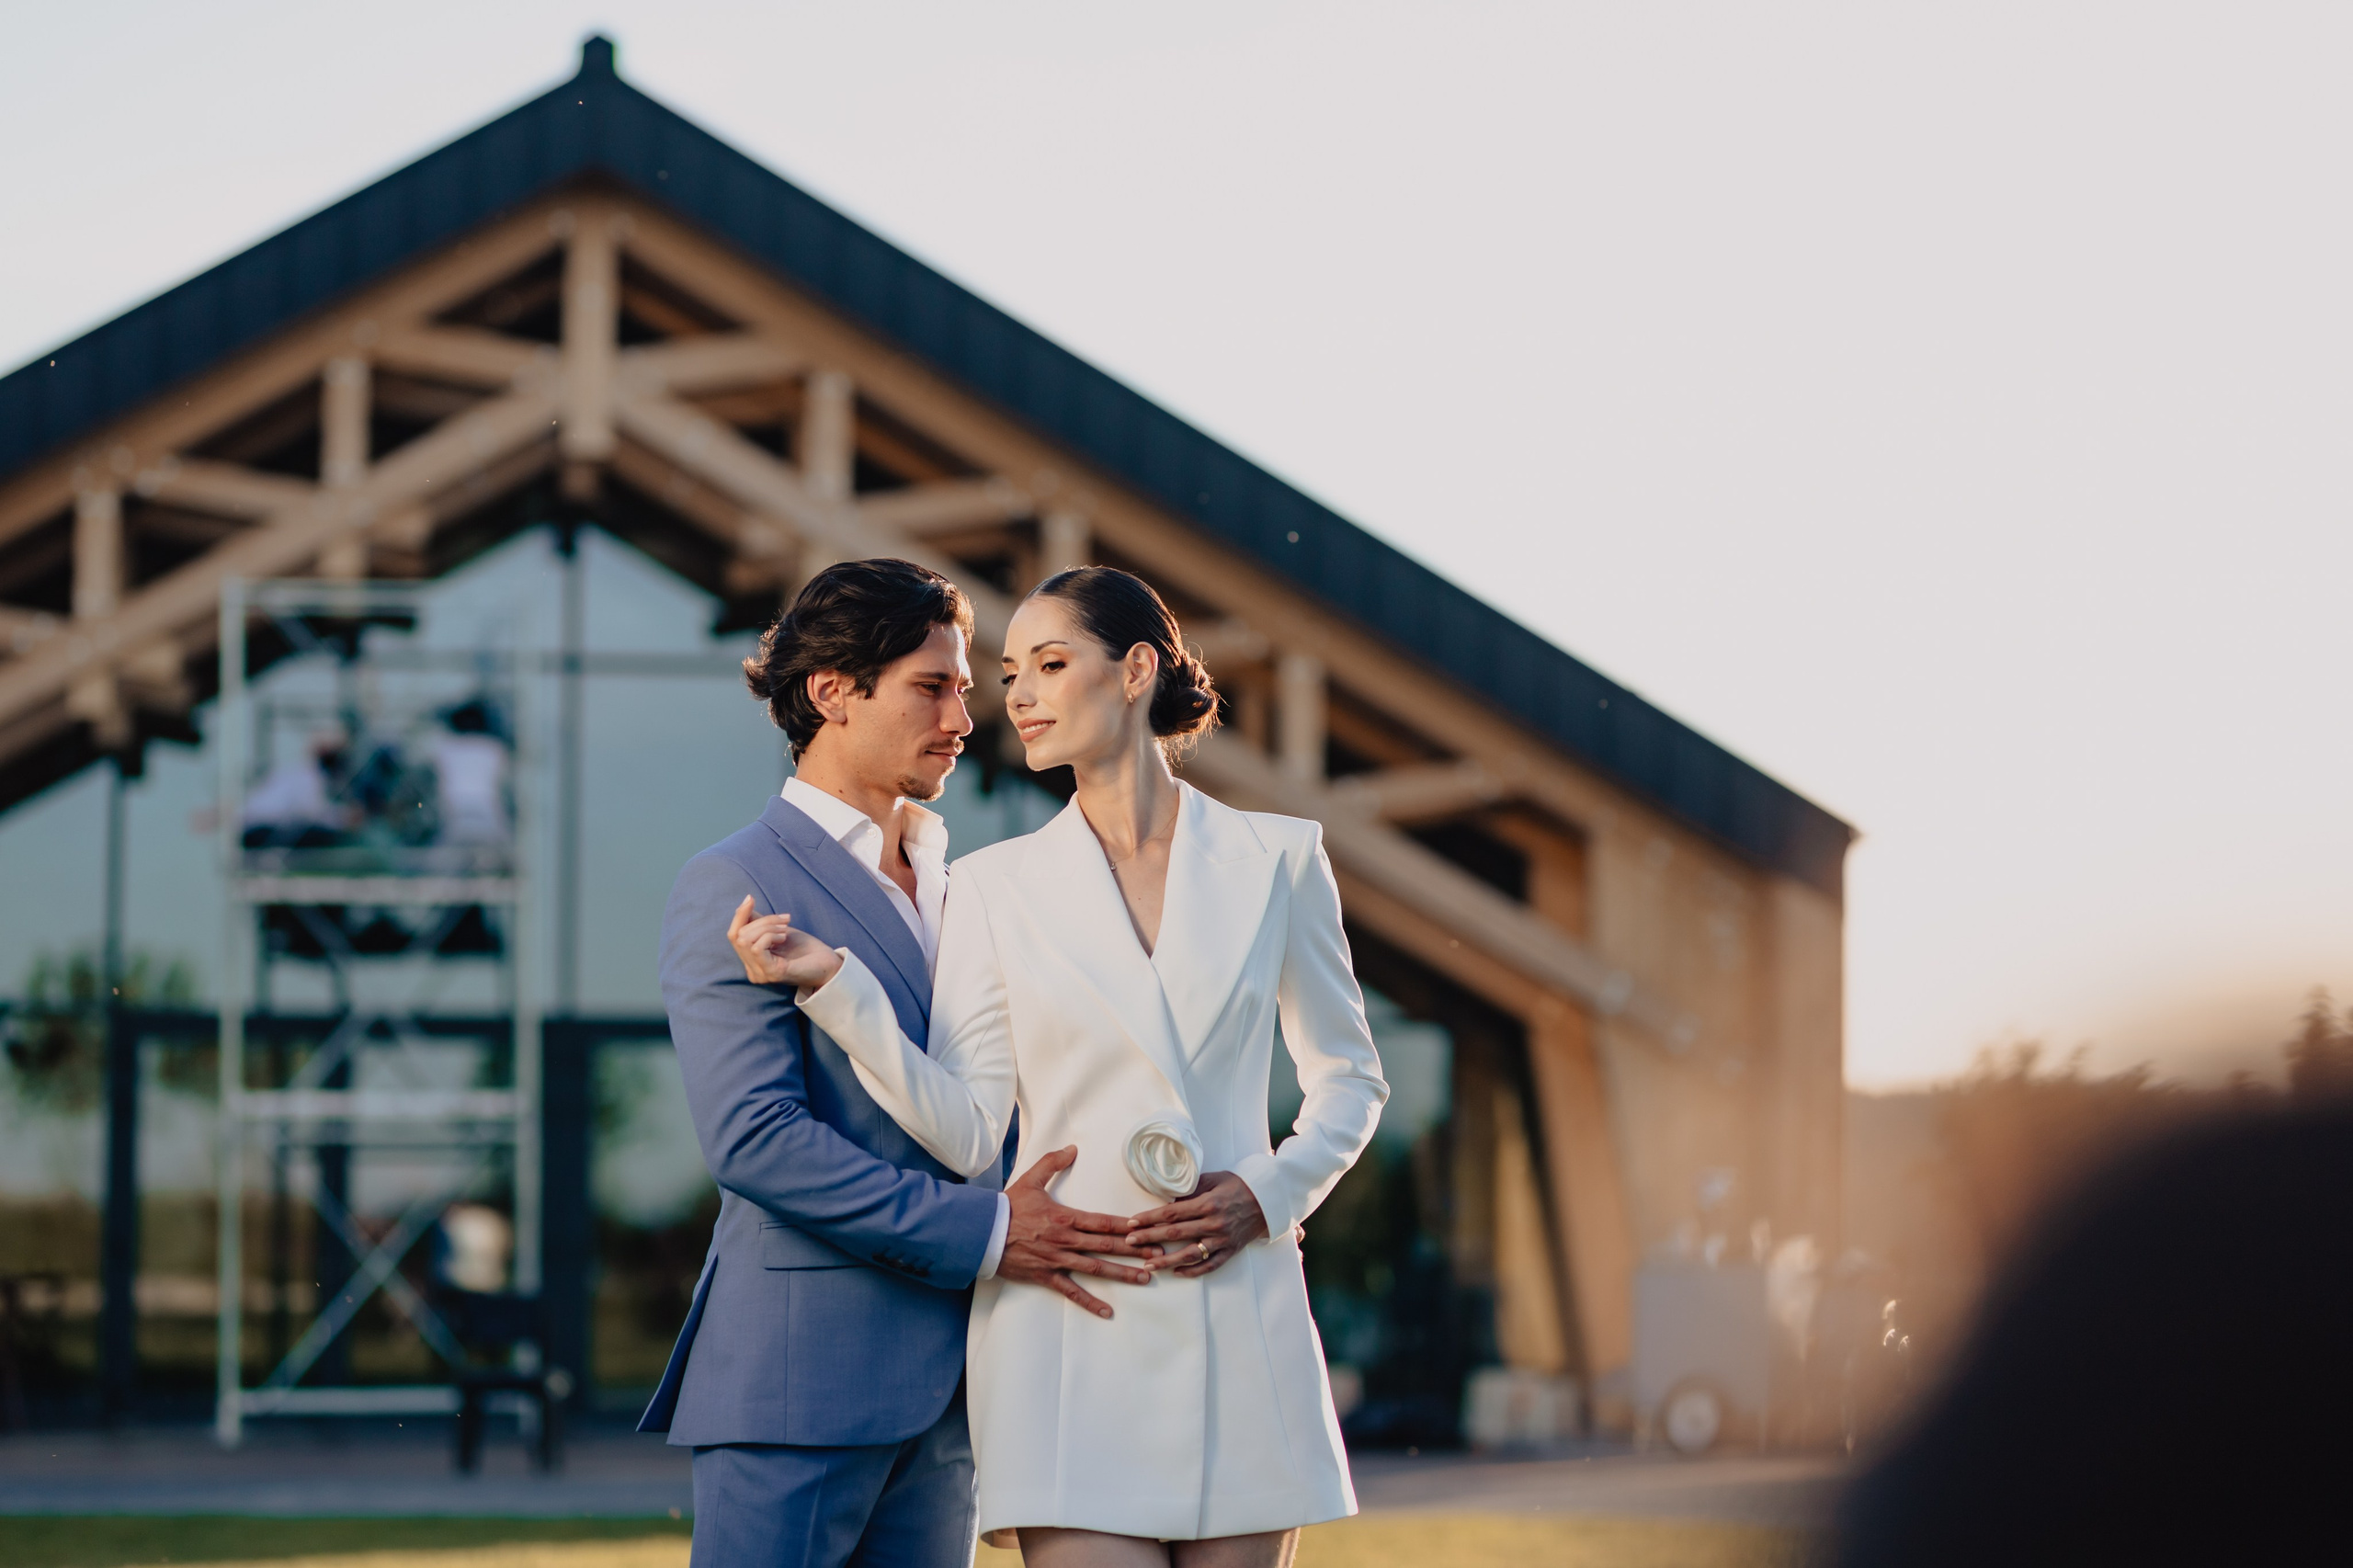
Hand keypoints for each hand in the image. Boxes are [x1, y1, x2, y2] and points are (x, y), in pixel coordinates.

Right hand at [728, 895, 842, 990]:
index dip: (739, 915)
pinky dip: (770, 936)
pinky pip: (757, 948)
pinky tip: (784, 937)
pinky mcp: (771, 973)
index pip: (733, 936)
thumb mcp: (778, 931)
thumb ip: (759, 923)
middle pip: (739, 936)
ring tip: (785, 929)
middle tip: (784, 920)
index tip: (750, 898)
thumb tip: (744, 904)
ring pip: (746, 940)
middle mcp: (753, 971)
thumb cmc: (806, 949)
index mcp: (752, 962)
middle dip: (762, 920)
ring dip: (767, 927)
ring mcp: (760, 974)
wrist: (828, 965)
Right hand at [995, 1146, 1160, 1318]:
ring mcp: (1058, 1260)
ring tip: (1144, 1278)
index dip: (1126, 1226)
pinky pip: (1071, 1292)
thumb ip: (1053, 1163)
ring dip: (1122, 1274)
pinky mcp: (1046, 1276)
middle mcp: (1066, 1240)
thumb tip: (1072, 1148)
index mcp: (1066, 1217)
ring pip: (1096, 1269)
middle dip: (1134, 1250)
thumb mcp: (1030, 1180)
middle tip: (1158, 1254)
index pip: (1103, 1221)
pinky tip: (1107, 1311)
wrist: (982, 1233)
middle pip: (1107, 1245)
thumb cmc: (1007, 1207)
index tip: (1146, 1228)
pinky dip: (1090, 1303)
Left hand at [1128, 1170, 1268, 1276]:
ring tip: (1147, 1264)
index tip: (1131, 1222)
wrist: (1269, 1199)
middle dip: (1149, 1237)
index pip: (1172, 1213)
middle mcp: (1214, 1223)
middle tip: (1129, 1242)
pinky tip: (1176, 1272)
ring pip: (1190, 1254)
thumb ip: (1191, 1188)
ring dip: (1166, 1260)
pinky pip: (1210, 1265)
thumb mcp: (1214, 1179)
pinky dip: (1193, 1271)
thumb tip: (1168, 1197)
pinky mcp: (1231, 1250)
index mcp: (1208, 1203)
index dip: (1149, 1218)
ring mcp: (1223, 1239)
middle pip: (1175, 1234)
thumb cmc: (1239, 1185)